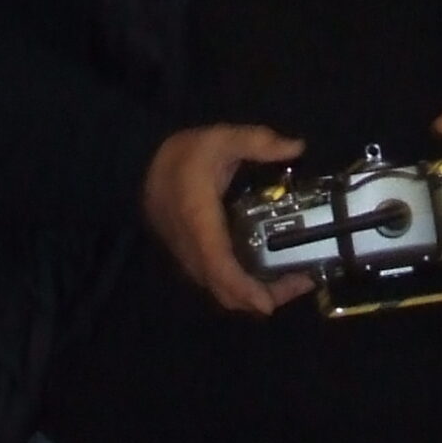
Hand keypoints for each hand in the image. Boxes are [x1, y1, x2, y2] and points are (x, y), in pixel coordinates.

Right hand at [141, 124, 313, 313]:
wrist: (140, 165)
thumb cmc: (182, 155)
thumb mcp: (220, 138)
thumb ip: (257, 142)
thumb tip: (297, 147)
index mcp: (200, 223)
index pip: (220, 268)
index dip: (244, 289)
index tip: (269, 304)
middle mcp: (193, 250)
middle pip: (224, 291)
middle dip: (262, 298)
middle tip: (301, 282)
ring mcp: (189, 257)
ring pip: (220, 291)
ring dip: (253, 295)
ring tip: (291, 279)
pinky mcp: (191, 258)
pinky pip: (217, 282)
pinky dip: (242, 286)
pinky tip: (267, 271)